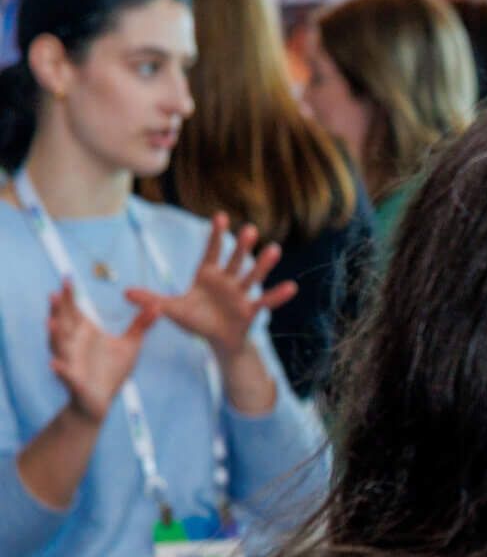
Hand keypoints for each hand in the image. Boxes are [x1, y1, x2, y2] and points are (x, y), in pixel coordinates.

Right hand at [47, 279, 157, 421]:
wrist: (100, 401)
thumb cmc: (112, 370)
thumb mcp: (131, 345)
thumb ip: (141, 325)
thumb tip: (157, 305)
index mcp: (84, 333)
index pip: (74, 311)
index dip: (70, 296)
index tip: (67, 278)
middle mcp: (73, 345)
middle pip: (62, 324)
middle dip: (57, 311)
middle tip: (54, 295)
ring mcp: (71, 362)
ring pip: (59, 347)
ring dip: (54, 336)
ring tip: (50, 324)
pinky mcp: (74, 382)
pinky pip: (66, 375)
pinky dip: (61, 370)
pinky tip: (55, 365)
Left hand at [137, 214, 295, 366]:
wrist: (216, 339)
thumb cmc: (194, 319)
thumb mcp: (171, 309)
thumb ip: (151, 300)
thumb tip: (124, 292)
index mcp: (207, 276)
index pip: (211, 253)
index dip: (216, 236)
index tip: (221, 217)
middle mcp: (226, 281)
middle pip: (234, 261)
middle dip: (241, 246)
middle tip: (249, 229)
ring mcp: (240, 294)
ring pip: (252, 276)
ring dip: (262, 264)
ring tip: (274, 249)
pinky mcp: (250, 310)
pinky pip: (265, 301)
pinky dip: (277, 295)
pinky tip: (291, 287)